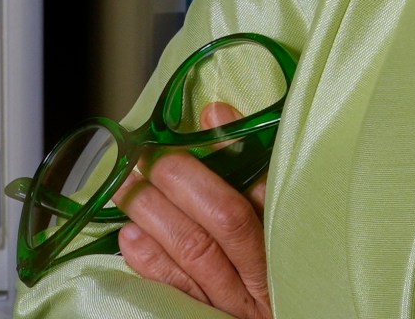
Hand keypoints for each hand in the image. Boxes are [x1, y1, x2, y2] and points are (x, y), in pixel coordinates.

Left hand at [118, 102, 272, 317]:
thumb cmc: (263, 262)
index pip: (268, 191)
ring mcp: (232, 303)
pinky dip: (149, 258)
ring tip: (127, 186)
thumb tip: (215, 115)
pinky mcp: (202, 318)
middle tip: (150, 156)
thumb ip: (250, 170)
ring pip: (194, 251)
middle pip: (225, 221)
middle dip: (183, 180)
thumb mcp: (269, 221)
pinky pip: (172, 287)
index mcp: (287, 245)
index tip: (209, 119)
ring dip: (154, 212)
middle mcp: (265, 278)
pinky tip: (129, 234)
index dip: (236, 153)